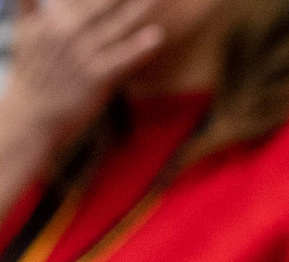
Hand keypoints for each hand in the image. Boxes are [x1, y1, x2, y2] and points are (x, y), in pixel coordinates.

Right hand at [0, 0, 167, 148]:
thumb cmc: (32, 75)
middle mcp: (64, 32)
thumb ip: (28, 6)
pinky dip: (139, 48)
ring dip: (139, 10)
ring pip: (116, 27)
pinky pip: (121, 60)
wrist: (31, 117)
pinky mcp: (94, 78)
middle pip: (101, 4)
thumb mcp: (25, 35)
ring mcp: (80, 55)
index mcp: (50, 20)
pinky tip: (157, 36)